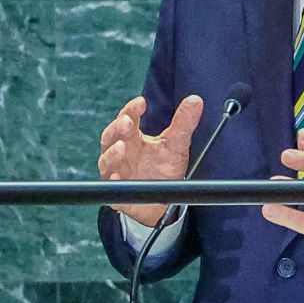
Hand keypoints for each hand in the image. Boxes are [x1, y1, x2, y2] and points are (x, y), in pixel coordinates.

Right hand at [99, 94, 204, 227]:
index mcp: (132, 138)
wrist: (163, 202)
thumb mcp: (176, 144)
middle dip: (118, 128)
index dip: (132, 109)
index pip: (128, 118)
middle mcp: (120, 152)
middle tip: (128, 122)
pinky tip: (117, 176)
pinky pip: (111, 186)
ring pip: (107, 160)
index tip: (141, 102)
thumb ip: (184, 123)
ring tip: (122, 147)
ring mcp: (116, 172)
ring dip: (112, 153)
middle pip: (111, 136)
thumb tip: (196, 100)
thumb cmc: (164, 169)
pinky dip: (113, 180)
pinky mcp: (117, 192)